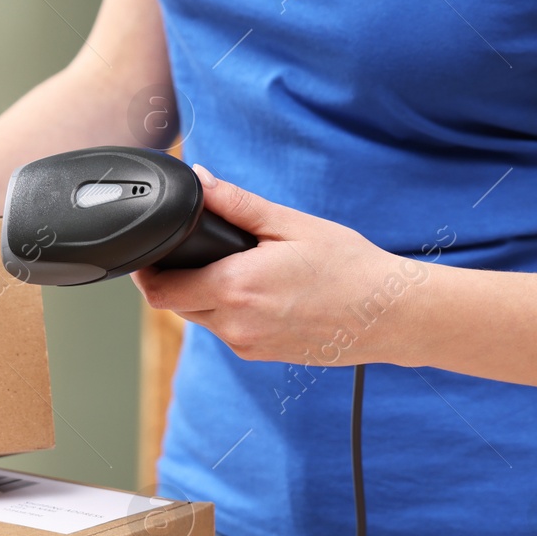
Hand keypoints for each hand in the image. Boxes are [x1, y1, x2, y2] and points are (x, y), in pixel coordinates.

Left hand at [132, 165, 425, 366]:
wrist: (390, 316)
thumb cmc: (349, 268)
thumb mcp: (290, 225)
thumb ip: (236, 203)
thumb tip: (199, 179)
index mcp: (235, 289)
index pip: (160, 291)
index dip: (145, 271)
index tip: (149, 252)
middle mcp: (234, 325)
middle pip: (176, 305)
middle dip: (175, 278)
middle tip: (192, 250)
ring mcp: (247, 345)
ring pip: (201, 319)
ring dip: (203, 294)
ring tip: (234, 266)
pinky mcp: (261, 355)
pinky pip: (227, 331)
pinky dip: (228, 310)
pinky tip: (257, 290)